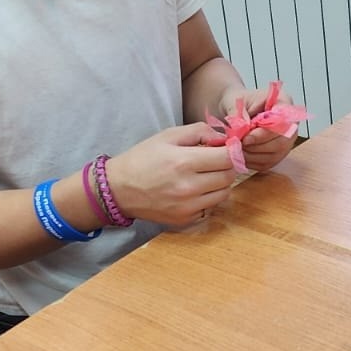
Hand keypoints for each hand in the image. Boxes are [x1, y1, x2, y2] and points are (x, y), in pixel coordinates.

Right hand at [105, 124, 236, 226]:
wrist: (118, 189)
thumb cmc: (142, 159)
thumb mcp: (168, 136)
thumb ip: (199, 131)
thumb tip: (224, 137)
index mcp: (184, 162)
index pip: (228, 158)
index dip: (232, 150)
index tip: (227, 148)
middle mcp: (189, 187)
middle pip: (229, 176)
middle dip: (226, 166)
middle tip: (215, 160)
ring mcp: (188, 206)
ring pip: (224, 193)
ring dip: (220, 182)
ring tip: (204, 174)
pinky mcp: (186, 219)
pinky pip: (211, 206)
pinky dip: (208, 197)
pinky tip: (194, 189)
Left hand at [218, 83, 297, 173]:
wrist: (234, 109)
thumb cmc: (237, 100)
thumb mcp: (235, 101)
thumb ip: (240, 114)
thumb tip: (243, 128)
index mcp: (283, 102)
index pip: (283, 122)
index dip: (265, 134)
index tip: (246, 138)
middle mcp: (290, 122)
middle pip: (282, 142)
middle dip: (258, 147)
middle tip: (239, 145)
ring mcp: (287, 140)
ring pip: (275, 155)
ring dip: (253, 155)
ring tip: (237, 149)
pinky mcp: (278, 153)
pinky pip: (268, 163)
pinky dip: (252, 162)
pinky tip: (240, 155)